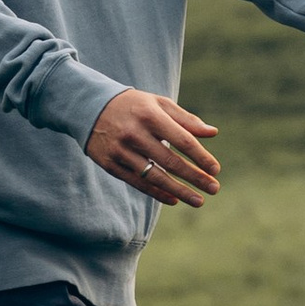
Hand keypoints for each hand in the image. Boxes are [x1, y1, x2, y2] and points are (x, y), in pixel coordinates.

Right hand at [85, 86, 219, 206]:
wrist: (89, 107)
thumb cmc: (134, 106)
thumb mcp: (159, 104)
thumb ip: (185, 119)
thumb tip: (213, 132)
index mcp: (150, 115)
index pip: (181, 140)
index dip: (200, 157)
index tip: (215, 170)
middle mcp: (135, 133)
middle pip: (170, 161)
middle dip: (194, 177)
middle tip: (214, 189)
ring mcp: (121, 150)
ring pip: (154, 176)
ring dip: (179, 191)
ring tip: (198, 201)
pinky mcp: (110, 164)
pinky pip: (137, 183)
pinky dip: (157, 193)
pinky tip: (173, 199)